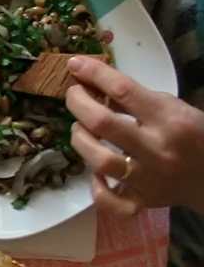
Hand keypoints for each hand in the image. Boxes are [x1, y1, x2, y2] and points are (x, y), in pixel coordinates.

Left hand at [65, 56, 203, 216]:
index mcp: (170, 119)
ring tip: (80, 129)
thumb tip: (91, 80)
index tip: (75, 65)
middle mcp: (157, 149)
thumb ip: (134, 97)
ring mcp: (149, 179)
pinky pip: (110, 201)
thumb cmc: (193, 134)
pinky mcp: (143, 201)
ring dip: (81, 140)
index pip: (123, 90)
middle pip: (103, 124)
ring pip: (100, 161)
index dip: (94, 74)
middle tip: (74, 95)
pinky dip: (97, 188)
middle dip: (78, 104)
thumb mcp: (172, 107)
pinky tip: (96, 174)